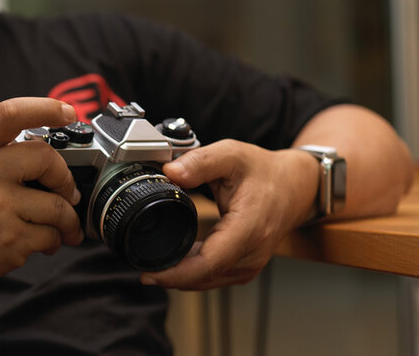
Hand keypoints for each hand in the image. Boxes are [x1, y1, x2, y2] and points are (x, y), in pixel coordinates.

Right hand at [0, 97, 84, 288]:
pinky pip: (52, 234)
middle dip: (64, 177)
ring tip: (60, 224)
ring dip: (67, 218)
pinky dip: (55, 240)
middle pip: (46, 157)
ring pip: (58, 204)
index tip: (68, 112)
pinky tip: (42, 241)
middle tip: (66, 191)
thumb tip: (58, 141)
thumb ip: (2, 147)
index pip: (10, 113)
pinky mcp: (9, 239)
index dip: (45, 107)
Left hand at [140, 139, 318, 289]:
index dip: (176, 273)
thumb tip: (170, 172)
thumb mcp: (232, 155)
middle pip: (205, 277)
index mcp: (249, 227)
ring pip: (209, 281)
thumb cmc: (265, 172)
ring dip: (180, 278)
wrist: (296, 186)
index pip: (210, 262)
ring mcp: (251, 263)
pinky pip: (215, 278)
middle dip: (170, 277)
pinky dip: (193, 275)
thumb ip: (200, 162)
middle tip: (139, 267)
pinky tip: (174, 265)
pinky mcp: (246, 266)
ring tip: (152, 265)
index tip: (149, 273)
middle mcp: (253, 252)